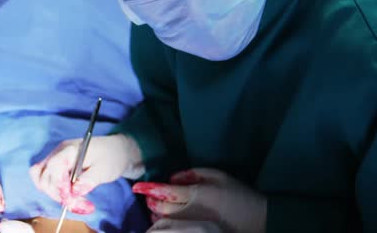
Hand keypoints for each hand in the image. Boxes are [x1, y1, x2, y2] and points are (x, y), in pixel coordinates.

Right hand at [29, 134, 143, 213]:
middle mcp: (59, 152)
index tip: (72, 198)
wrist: (115, 149)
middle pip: (44, 175)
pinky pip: (45, 179)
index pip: (55, 166)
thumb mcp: (105, 169)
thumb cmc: (112, 157)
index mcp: (71, 149)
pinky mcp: (56, 166)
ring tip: (74, 201)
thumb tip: (74, 191)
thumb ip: (89, 180)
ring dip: (54, 194)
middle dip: (58, 194)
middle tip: (78, 204)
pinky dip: (53, 190)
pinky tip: (68, 196)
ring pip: (40, 178)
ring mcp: (55, 158)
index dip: (60, 185)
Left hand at [133, 169, 266, 232]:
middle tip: (149, 198)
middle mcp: (191, 212)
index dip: (149, 189)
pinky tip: (169, 222)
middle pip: (160, 210)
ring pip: (165, 223)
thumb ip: (193, 174)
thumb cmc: (239, 195)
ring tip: (157, 210)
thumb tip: (171, 178)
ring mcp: (193, 227)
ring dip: (157, 216)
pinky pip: (175, 231)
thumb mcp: (218, 176)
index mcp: (196, 195)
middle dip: (151, 203)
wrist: (261, 221)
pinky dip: (168, 226)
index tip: (138, 187)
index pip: (164, 192)